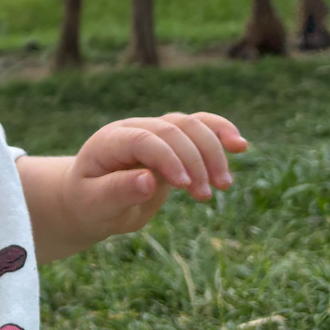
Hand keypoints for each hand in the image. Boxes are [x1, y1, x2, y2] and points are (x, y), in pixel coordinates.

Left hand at [16, 112, 245, 259]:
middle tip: (207, 195)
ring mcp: (154, 131)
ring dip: (213, 151)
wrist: (90, 199)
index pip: (145, 139)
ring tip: (224, 185)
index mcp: (110, 141)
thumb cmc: (89, 202)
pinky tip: (240, 145)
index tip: (186, 185)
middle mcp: (134, 128)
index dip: (169, 158)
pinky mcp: (172, 141)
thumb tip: (148, 180)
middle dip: (195, 160)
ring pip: (191, 125)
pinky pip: (199, 127)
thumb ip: (118, 191)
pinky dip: (220, 132)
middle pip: (173, 129)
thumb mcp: (96, 203)